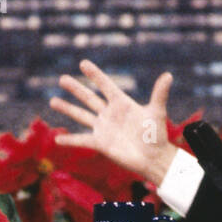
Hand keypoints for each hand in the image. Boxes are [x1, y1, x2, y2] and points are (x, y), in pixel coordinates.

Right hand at [50, 59, 177, 184]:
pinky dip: (69, 140)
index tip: (83, 63)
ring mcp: (103, 128)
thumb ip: (159, 94)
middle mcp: (110, 114)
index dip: (95, 75)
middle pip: (89, 98)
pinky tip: (57, 139)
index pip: (106, 85)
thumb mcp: (157, 112)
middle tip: (62, 78)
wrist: (153, 158)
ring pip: (81, 115)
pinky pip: (82, 140)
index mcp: (122, 103)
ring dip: (67, 108)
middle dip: (75, 88)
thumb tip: (168, 75)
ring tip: (53, 101)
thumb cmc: (156, 135)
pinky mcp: (100, 143)